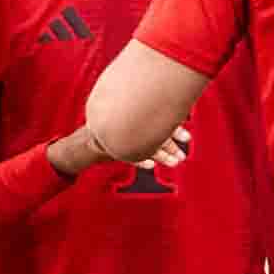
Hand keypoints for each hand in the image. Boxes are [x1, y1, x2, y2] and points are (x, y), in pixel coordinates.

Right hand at [49, 124, 190, 176]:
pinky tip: (150, 166)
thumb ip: (150, 111)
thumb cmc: (113, 124)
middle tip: (182, 156)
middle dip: (171, 146)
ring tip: (175, 162)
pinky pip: (129, 155)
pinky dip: (140, 160)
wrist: (86, 135)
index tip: (187, 137)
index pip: (160, 118)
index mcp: (138, 113)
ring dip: (162, 156)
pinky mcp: (111, 147)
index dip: (175, 129)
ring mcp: (121, 135)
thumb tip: (174, 108)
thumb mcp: (130, 114)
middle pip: (155, 134)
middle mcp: (131, 123)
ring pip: (146, 146)